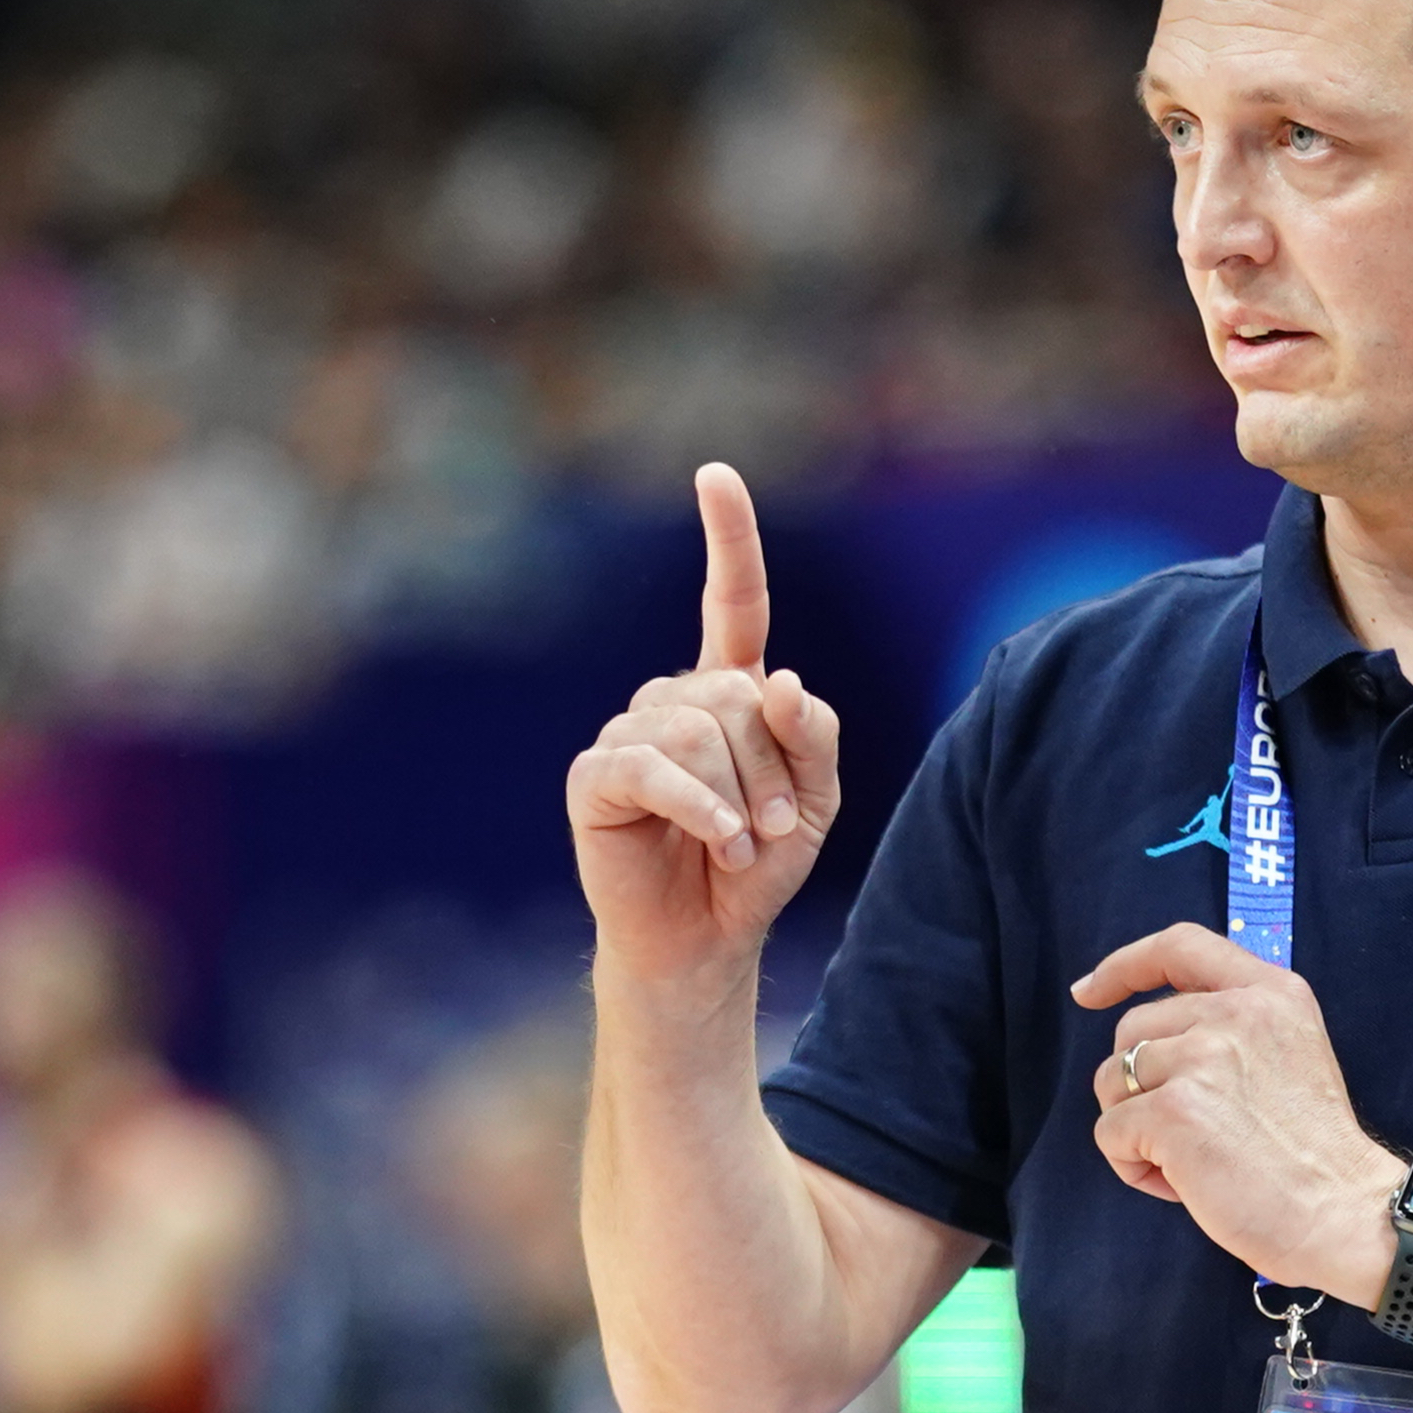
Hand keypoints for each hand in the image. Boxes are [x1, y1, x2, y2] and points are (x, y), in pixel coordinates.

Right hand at [568, 464, 840, 994]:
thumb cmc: (759, 862)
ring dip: (742, 797)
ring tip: (746, 845)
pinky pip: (654, 767)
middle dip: (773, 767)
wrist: (707, 937)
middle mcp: (674, 699)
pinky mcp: (596, 776)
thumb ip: (813, 739)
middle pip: (739, 695)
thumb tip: (782, 683)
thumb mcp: (816, 801)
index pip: (733, 601)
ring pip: (700, 731)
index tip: (714, 475)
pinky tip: (721, 843)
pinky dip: (702, 808)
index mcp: (729, 690)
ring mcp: (629, 732)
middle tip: (775, 829)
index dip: (728, 538)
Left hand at [1076, 924, 1405, 1302]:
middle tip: (1190, 1134)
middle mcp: (1237, 1011)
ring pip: (1113, 1081)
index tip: (1090, 990)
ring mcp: (1202, 1056)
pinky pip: (1110, 1132)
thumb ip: (1235, 1027)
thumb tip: (1151, 1038)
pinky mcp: (1174, 1109)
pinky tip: (1182, 1185)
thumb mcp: (1292, 1052)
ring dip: (1136, 1129)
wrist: (1343, 1210)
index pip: (1180, 945)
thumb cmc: (1314, 1152)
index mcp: (1271, 991)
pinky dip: (1133, 1166)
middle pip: (1132, 1030)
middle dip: (1138, 1085)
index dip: (1125, 965)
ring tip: (1189, 1162)